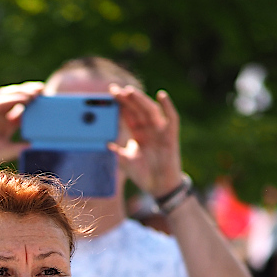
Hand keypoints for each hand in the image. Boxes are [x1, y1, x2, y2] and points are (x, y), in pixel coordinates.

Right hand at [0, 82, 42, 168]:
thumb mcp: (6, 151)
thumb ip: (20, 147)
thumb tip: (36, 144)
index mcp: (6, 123)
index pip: (22, 108)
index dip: (34, 103)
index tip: (47, 100)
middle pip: (16, 98)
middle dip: (29, 92)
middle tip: (43, 90)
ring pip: (7, 95)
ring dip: (21, 92)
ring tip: (35, 91)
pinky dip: (11, 99)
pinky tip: (22, 98)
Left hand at [108, 84, 183, 198]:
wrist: (158, 187)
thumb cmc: (143, 174)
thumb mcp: (125, 161)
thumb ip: (116, 151)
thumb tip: (104, 144)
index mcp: (137, 132)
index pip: (128, 114)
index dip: (120, 103)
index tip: (110, 94)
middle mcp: (149, 128)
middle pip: (137, 109)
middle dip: (127, 99)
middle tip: (116, 90)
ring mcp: (160, 130)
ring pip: (150, 110)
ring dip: (141, 100)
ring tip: (130, 92)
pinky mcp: (171, 135)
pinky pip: (171, 118)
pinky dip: (168, 106)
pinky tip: (161, 96)